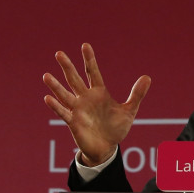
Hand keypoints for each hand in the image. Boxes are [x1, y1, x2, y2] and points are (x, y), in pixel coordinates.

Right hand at [43, 43, 150, 165]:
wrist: (108, 147)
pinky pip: (63, 112)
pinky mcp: (73, 122)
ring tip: (46, 75)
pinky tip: (48, 98)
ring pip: (65, 95)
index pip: (92, 72)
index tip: (85, 45)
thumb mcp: (130, 110)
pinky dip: (56, 106)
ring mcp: (78, 110)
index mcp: (99, 93)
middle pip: (75, 79)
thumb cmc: (116, 128)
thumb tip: (147, 77)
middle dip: (68, 67)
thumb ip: (137, 94)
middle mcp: (86, 98)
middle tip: (59, 53)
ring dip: (56, 86)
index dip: (89, 60)